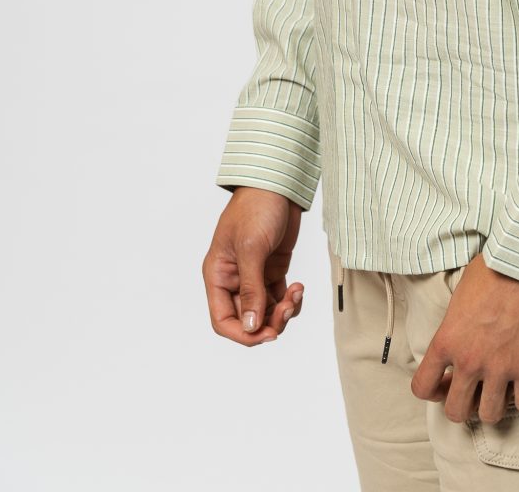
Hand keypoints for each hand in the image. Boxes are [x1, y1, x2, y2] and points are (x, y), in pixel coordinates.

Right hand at [203, 188, 305, 345]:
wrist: (278, 184)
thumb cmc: (256, 208)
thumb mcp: (252, 248)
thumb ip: (251, 289)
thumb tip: (251, 327)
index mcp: (218, 275)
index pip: (222, 320)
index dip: (243, 334)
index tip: (266, 334)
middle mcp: (234, 280)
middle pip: (247, 320)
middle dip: (268, 322)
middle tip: (287, 308)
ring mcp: (254, 276)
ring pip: (266, 313)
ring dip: (283, 312)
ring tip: (296, 294)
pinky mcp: (273, 270)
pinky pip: (280, 299)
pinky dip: (291, 300)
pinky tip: (299, 287)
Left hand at [411, 251, 518, 422]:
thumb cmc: (492, 269)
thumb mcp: (458, 297)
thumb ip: (453, 328)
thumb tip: (457, 342)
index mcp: (447, 340)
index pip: (422, 387)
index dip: (432, 391)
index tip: (443, 383)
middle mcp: (469, 361)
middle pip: (455, 412)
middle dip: (462, 404)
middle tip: (472, 388)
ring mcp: (500, 368)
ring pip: (489, 416)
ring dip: (492, 405)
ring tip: (498, 388)